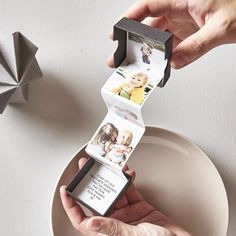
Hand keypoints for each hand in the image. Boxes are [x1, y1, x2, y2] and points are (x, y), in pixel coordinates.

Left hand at [60, 158, 190, 235]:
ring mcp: (126, 213)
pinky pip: (128, 189)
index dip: (71, 206)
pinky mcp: (137, 205)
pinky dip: (127, 179)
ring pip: (113, 191)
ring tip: (107, 164)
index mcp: (108, 231)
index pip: (82, 220)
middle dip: (91, 181)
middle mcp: (115, 221)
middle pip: (97, 199)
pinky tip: (126, 172)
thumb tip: (89, 222)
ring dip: (110, 177)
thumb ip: (112, 229)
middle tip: (86, 166)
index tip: (65, 190)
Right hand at [107, 0, 235, 68]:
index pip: (149, 5)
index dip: (131, 17)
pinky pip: (173, 46)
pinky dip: (166, 56)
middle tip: (122, 53)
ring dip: (149, 51)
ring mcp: (184, 23)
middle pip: (150, 25)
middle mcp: (180, 10)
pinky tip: (160, 63)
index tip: (119, 30)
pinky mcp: (189, 34)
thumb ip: (197, 46)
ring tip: (138, 62)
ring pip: (160, 38)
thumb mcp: (221, 27)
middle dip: (135, 40)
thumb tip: (175, 62)